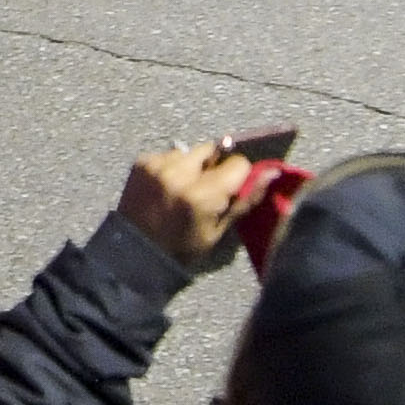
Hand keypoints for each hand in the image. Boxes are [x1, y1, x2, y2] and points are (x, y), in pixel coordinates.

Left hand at [120, 141, 269, 267]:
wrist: (134, 255)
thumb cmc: (181, 250)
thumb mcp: (218, 232)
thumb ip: (244, 201)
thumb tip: (271, 173)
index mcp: (201, 195)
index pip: (238, 163)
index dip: (239, 176)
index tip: (232, 190)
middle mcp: (178, 174)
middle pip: (214, 150)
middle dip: (215, 167)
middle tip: (207, 191)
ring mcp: (157, 165)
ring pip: (190, 151)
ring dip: (193, 166)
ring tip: (183, 191)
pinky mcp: (141, 162)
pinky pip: (168, 155)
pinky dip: (172, 167)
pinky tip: (166, 188)